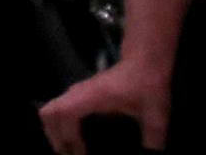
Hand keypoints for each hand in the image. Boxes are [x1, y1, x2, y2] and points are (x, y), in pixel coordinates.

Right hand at [41, 58, 172, 151]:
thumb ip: (153, 139)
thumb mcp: (156, 115)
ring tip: (68, 150)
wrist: (144, 60)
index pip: (65, 114)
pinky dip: (58, 124)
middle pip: (49, 113)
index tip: (80, 154)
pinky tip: (73, 138)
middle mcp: (78, 93)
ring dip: (54, 131)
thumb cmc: (148, 84)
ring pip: (51, 110)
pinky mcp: (80, 93)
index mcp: (93, 97)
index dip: (67, 137)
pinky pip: (58, 109)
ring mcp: (77, 91)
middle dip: (54, 137)